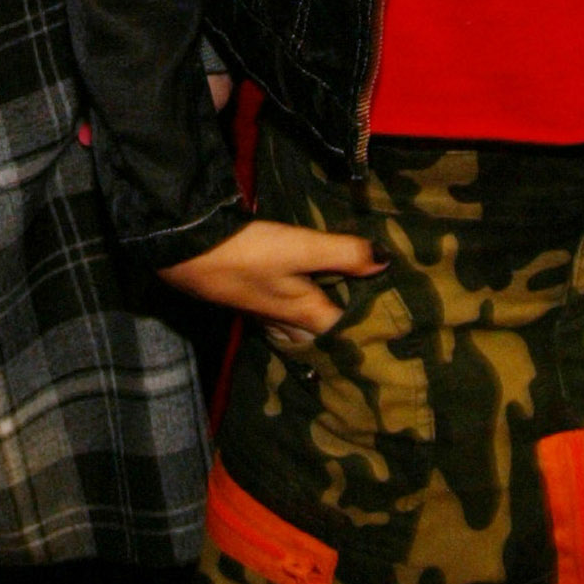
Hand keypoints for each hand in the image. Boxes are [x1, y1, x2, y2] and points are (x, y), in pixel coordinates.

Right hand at [158, 216, 384, 344]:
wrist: (186, 253)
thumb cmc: (247, 255)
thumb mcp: (299, 248)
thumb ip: (343, 253)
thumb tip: (389, 261)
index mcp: (306, 314)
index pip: (346, 335)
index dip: (370, 333)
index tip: (397, 329)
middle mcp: (289, 320)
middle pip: (323, 335)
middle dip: (344, 332)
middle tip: (375, 321)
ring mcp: (266, 311)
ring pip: (303, 325)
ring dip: (321, 320)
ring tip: (344, 309)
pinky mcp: (250, 296)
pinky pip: (285, 311)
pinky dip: (300, 305)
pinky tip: (302, 291)